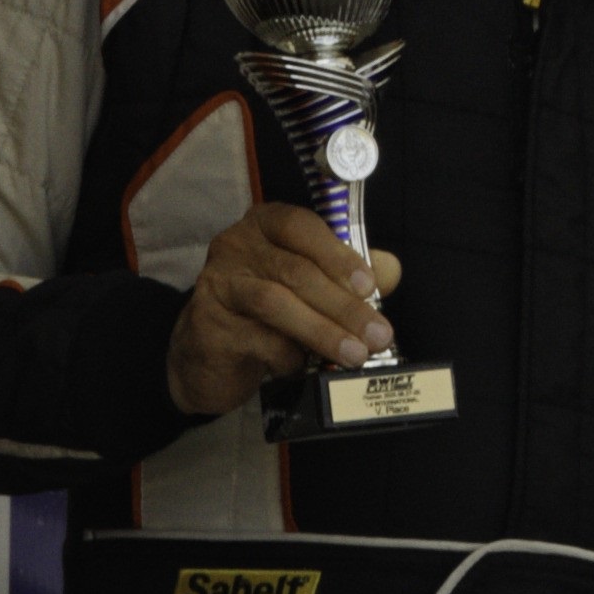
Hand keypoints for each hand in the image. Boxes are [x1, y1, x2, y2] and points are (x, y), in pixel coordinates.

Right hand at [167, 205, 405, 417]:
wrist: (203, 355)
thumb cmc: (261, 315)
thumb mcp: (307, 289)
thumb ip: (348, 276)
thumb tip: (390, 270)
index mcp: (264, 226)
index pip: (300, 226)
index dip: (337, 255)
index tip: (369, 286)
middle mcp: (236, 246)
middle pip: (295, 271)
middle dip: (343, 306)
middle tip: (376, 335)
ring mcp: (218, 283)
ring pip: (276, 303)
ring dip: (322, 331)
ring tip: (353, 355)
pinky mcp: (208, 323)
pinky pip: (257, 339)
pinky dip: (286, 356)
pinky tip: (300, 367)